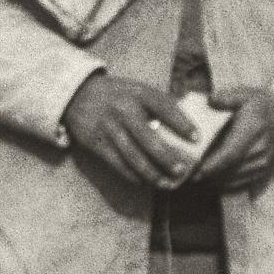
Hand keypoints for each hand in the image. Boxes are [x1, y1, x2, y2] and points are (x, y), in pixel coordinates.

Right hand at [60, 69, 204, 191]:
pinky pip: (117, 164)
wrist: (76, 95)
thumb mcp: (137, 90)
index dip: (181, 123)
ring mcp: (108, 127)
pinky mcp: (96, 142)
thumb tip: (191, 120)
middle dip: (167, 157)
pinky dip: (133, 176)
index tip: (197, 138)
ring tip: (167, 184)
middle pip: (148, 138)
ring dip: (152, 173)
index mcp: (138, 94)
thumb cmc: (117, 95)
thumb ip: (159, 103)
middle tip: (183, 171)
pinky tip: (146, 183)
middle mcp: (123, 110)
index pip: (164, 107)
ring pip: (133, 156)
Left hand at [189, 83, 273, 195]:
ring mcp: (264, 163)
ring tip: (196, 179)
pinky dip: (226, 186)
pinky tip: (212, 181)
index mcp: (254, 128)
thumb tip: (209, 100)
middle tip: (187, 175)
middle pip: (231, 170)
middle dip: (209, 176)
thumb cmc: (262, 104)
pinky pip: (243, 184)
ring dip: (215, 182)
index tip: (196, 171)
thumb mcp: (245, 94)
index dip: (213, 164)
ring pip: (236, 179)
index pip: (232, 152)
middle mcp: (261, 149)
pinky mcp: (264, 171)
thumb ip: (227, 98)